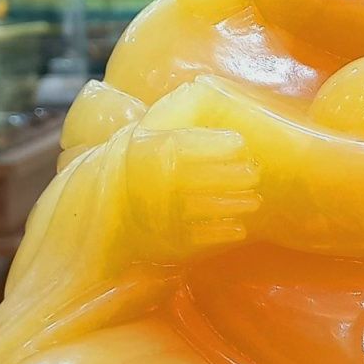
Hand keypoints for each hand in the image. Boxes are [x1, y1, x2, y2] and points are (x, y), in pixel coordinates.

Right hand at [125, 126, 260, 261]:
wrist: (108, 213)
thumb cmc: (141, 171)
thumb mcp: (148, 145)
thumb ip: (176, 132)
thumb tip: (216, 121)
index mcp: (144, 155)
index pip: (182, 145)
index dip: (214, 144)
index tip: (239, 143)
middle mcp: (148, 184)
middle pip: (197, 178)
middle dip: (230, 175)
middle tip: (253, 172)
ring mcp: (156, 214)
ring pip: (201, 207)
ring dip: (233, 204)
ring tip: (254, 201)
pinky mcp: (163, 242)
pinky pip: (197, 238)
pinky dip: (222, 233)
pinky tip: (240, 229)